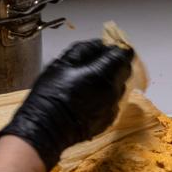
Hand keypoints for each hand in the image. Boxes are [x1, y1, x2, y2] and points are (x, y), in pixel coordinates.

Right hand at [0, 40, 133, 170]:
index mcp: (102, 74)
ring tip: (89, 82)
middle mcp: (112, 91)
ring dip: (110, 81)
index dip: (118, 48)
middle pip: (124, 71)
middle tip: (100, 61)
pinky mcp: (108, 120)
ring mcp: (112, 107)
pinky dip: (105, 98)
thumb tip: (99, 44)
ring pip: (119, 88)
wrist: (46, 128)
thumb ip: (84, 49)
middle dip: (116, 63)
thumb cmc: (51, 95)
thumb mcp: (62, 63)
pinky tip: (88, 98)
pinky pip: (112, 103)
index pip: (123, 55)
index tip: (111, 46)